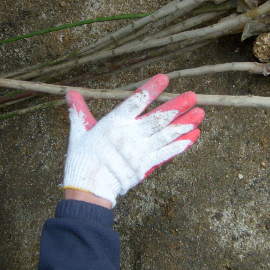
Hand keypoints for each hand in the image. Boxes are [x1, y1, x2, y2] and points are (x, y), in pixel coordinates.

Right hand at [61, 74, 203, 206]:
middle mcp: (130, 136)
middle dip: (176, 107)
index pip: (135, 102)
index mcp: (114, 123)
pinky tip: (193, 136)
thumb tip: (70, 93)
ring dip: (184, 124)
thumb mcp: (78, 133)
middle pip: (157, 118)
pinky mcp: (146, 166)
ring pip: (166, 135)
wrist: (89, 190)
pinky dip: (180, 145)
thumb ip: (79, 112)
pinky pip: (167, 154)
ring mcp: (140, 152)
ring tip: (200, 114)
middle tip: (192, 96)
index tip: (164, 79)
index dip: (150, 90)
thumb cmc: (82, 159)